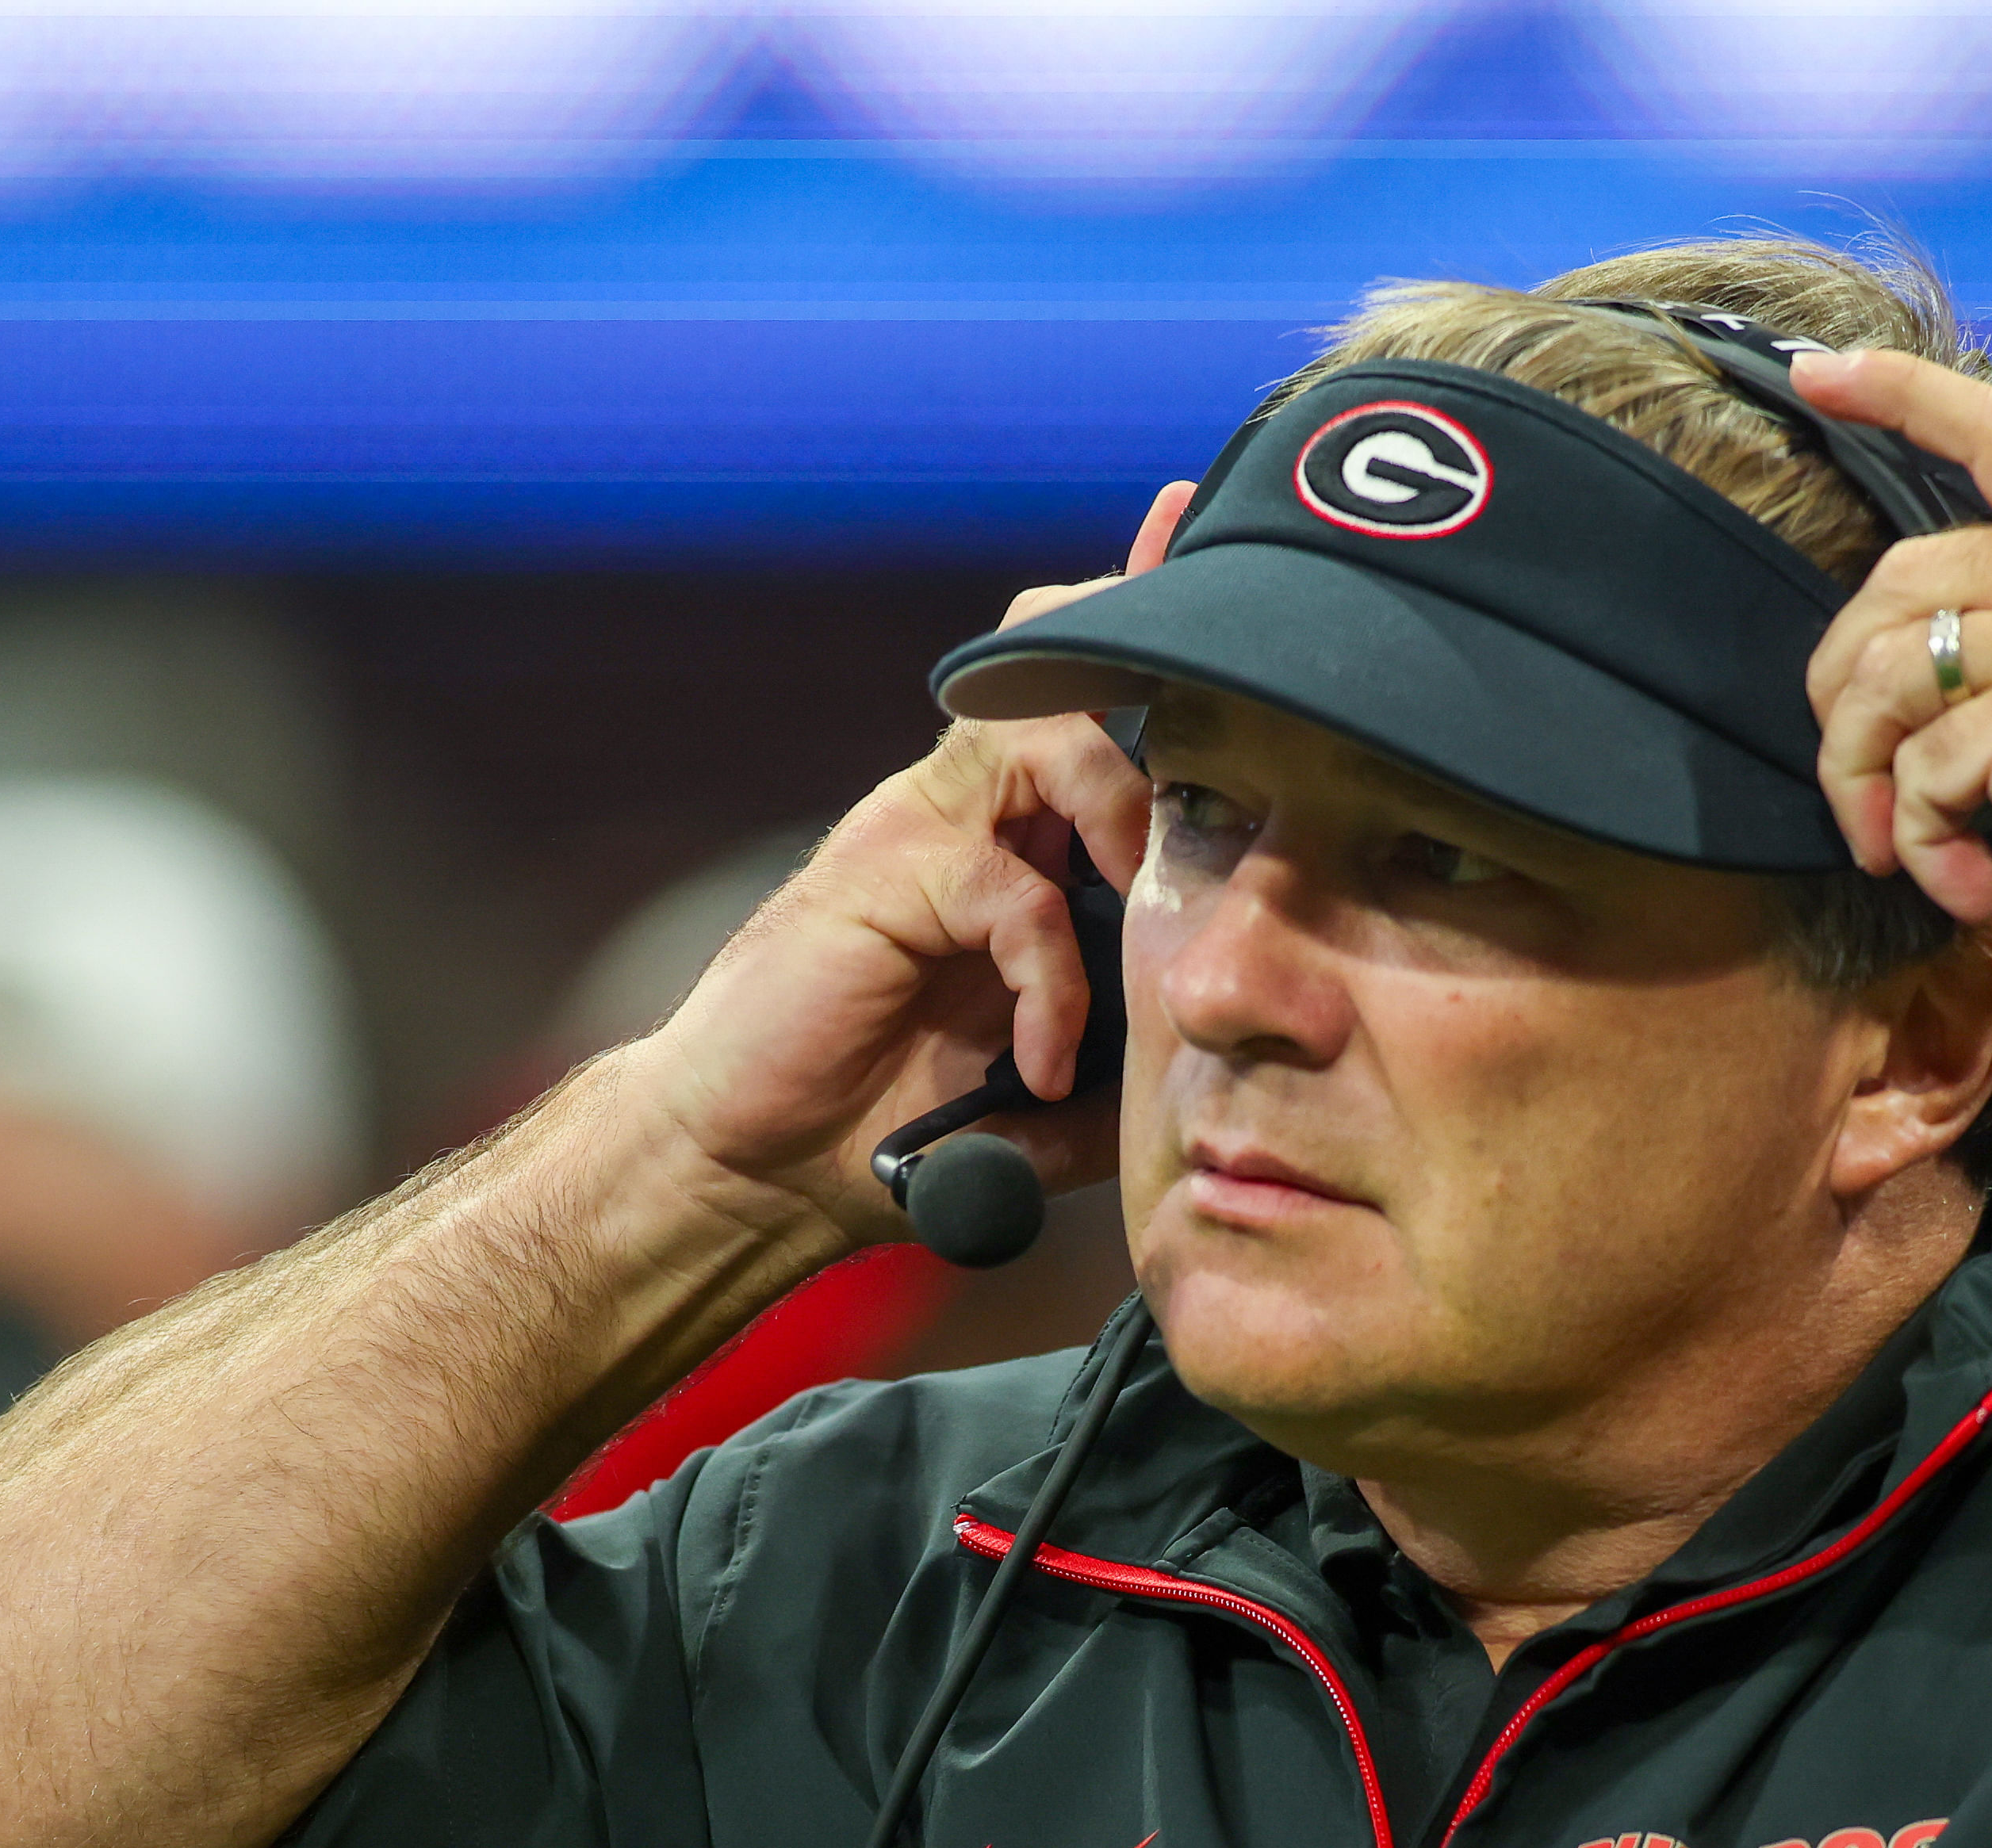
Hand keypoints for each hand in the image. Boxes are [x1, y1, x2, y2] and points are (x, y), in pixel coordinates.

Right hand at [626, 481, 1189, 1245]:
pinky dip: (1050, 987)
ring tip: (1142, 917)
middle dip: (1151, 670)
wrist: (757, 1161)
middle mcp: (968, 806)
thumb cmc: (899, 1118)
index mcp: (1013, 831)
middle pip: (1063, 667)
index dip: (1145, 624)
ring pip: (1048, 740)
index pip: (1087, 698)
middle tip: (1222, 742)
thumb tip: (1234, 1036)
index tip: (1200, 542)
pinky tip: (1041, 1065)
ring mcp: (922, 830)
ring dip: (1122, 817)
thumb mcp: (1060, 1096)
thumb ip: (1135, 1046)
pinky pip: (1014, 893)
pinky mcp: (886, 875)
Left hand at [1793, 348, 1991, 990]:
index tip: (1822, 374)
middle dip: (1842, 679)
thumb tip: (1986, 674)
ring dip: (1863, 775)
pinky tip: (1969, 887)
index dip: (1902, 391)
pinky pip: (1922, 773)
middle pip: (1904, 574)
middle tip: (1856, 770)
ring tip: (1898, 845)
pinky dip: (1922, 842)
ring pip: (1886, 673)